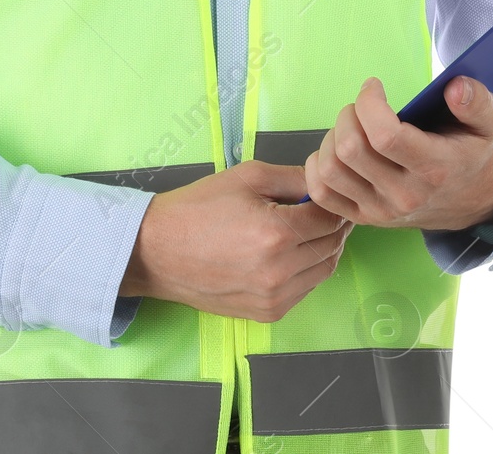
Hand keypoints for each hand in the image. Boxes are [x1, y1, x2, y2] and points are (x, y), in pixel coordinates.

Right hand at [119, 160, 353, 320]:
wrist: (158, 251)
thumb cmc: (198, 207)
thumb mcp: (247, 177)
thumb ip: (293, 177)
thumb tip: (324, 181)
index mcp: (277, 234)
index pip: (329, 216)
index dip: (334, 200)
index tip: (329, 190)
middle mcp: (281, 272)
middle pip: (332, 245)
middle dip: (334, 223)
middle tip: (324, 206)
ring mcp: (275, 298)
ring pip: (324, 271)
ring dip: (325, 247)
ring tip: (310, 227)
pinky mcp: (268, 314)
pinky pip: (305, 290)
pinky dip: (309, 270)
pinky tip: (293, 252)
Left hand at [301, 75, 492, 232]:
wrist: (466, 200)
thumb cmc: (467, 152)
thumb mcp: (485, 124)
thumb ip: (476, 101)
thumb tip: (455, 88)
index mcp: (434, 168)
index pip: (385, 135)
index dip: (369, 102)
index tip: (374, 87)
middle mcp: (405, 195)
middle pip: (351, 149)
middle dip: (349, 114)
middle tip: (362, 107)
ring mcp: (380, 211)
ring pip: (331, 170)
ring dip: (332, 137)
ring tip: (351, 128)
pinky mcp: (362, 218)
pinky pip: (321, 193)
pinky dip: (317, 166)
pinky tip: (337, 150)